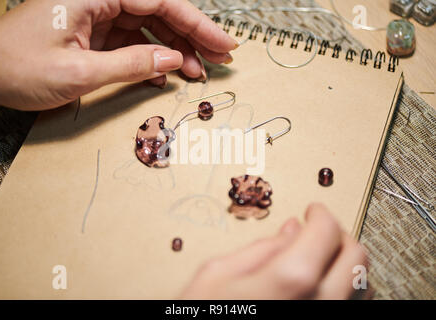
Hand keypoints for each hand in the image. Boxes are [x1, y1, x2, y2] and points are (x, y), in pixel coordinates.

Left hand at [0, 0, 236, 109]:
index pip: (159, 1)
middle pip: (158, 11)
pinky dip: (150, 57)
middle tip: (219, 59)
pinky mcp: (92, 34)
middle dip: (191, 36)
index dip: (196, 24)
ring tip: (197, 73)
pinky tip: (166, 74)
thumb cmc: (16, 69)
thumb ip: (130, 65)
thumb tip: (172, 60)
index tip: (223, 44)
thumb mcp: (78, 72)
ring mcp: (96, 15)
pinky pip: (131, 42)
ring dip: (174, 49)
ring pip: (148, 27)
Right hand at [181, 203, 369, 298]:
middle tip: (320, 230)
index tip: (313, 210)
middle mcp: (320, 306)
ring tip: (321, 257)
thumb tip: (291, 230)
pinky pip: (352, 310)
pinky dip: (346, 291)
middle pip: (355, 257)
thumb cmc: (203, 319)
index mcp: (289, 280)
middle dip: (340, 235)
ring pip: (363, 287)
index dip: (321, 213)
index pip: (326, 231)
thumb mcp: (217, 275)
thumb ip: (261, 248)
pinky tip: (323, 287)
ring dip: (347, 264)